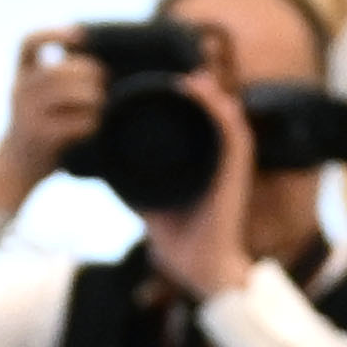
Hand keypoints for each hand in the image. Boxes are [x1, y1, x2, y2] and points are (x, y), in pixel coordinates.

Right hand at [0, 29, 108, 220]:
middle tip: (104, 80)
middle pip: (58, 68)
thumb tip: (101, 63)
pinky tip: (96, 125)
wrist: (15, 170)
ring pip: (67, 91)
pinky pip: (75, 121)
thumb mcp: (40, 99)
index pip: (28, 42)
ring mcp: (27, 114)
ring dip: (93, 95)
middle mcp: (19, 91)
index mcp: (21, 76)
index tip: (80, 35)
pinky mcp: (40, 136)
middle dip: (88, 71)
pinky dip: (91, 122)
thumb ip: (60, 80)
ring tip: (103, 102)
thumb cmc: (40, 129)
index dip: (53, 33)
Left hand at [137, 69, 258, 302]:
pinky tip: (211, 98)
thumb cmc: (181, 244)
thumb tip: (110, 168)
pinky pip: (236, 137)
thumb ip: (135, 187)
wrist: (200, 270)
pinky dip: (223, 115)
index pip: (202, 128)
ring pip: (229, 119)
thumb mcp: (150, 206)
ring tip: (194, 79)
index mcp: (203, 169)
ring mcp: (230, 168)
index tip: (171, 86)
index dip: (192, 105)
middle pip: (217, 118)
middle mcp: (220, 164)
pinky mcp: (236, 175)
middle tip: (183, 76)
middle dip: (203, 94)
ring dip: (213, 97)